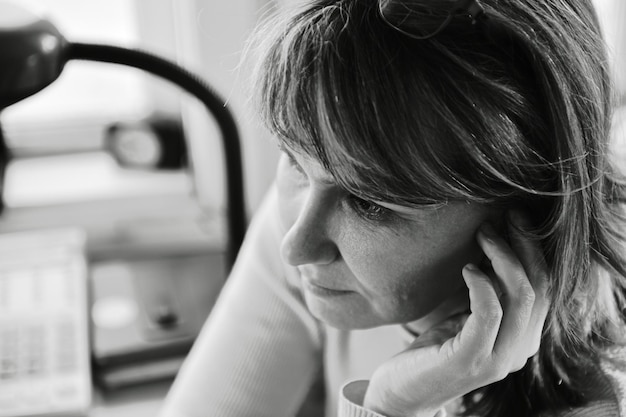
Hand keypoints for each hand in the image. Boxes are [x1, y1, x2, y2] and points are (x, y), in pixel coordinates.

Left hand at [363, 210, 549, 416]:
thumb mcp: (467, 316)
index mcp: (522, 338)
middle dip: (522, 246)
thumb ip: (489, 293)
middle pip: (539, 287)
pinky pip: (489, 314)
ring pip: (521, 297)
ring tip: (482, 236)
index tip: (514, 218)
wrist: (402, 392)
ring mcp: (497, 359)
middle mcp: (519, 350)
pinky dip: (482, 285)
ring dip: (502, 258)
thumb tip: (495, 243)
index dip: (533, 249)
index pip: (544, 287)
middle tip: (500, 219)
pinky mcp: (469, 360)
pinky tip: (467, 268)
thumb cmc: (433, 349)